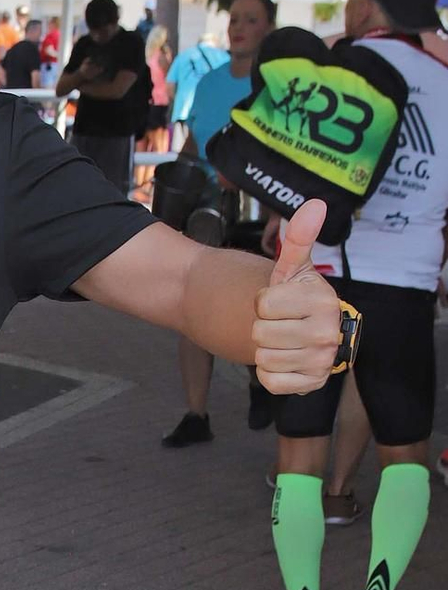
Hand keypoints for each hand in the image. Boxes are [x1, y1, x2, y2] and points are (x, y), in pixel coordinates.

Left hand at [252, 199, 341, 392]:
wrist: (303, 331)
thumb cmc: (293, 297)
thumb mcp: (291, 266)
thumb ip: (299, 237)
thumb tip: (314, 204)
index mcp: (323, 301)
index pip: (264, 305)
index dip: (263, 301)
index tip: (278, 300)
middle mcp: (328, 332)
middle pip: (261, 333)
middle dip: (262, 326)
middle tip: (279, 322)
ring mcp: (322, 361)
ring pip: (264, 358)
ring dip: (265, 349)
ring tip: (282, 339)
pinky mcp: (311, 384)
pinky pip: (270, 381)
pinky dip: (269, 373)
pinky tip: (283, 359)